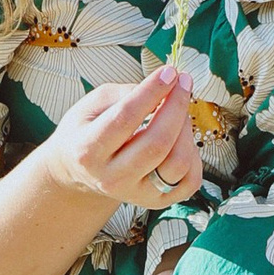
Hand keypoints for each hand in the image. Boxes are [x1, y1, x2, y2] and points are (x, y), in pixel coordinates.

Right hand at [45, 68, 200, 219]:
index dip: (151, 91)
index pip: (125, 118)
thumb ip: (126, 94)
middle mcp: (111, 178)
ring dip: (186, 129)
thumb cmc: (87, 132)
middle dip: (176, 106)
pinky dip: (194, 155)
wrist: (80, 172)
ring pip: (177, 163)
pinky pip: (189, 181)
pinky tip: (182, 138)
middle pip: (156, 143)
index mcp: (88, 150)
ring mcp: (135, 194)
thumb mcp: (93, 104)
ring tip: (179, 111)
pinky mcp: (156, 202)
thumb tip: (164, 88)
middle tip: (182, 83)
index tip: (169, 72)